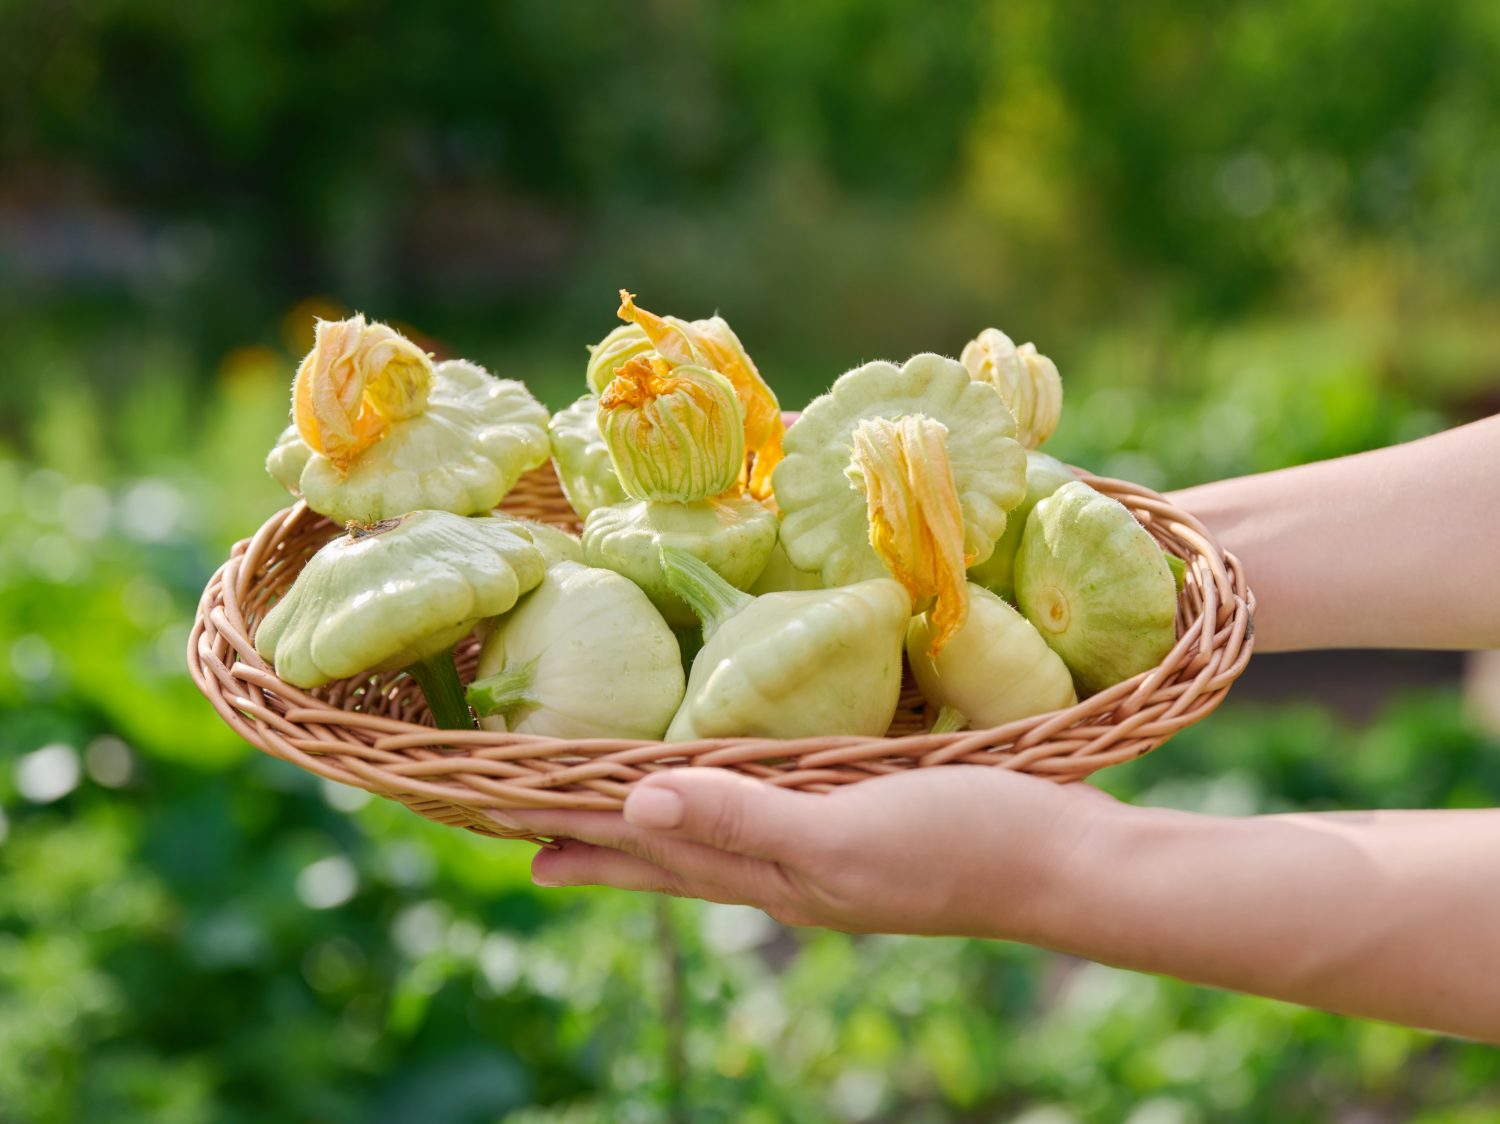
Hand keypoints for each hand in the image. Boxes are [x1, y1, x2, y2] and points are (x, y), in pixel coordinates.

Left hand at [492, 766, 1114, 937]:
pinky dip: (732, 791)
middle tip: (525, 828)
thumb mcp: (843, 833)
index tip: (503, 825)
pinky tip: (741, 774)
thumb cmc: (961, 843)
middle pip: (671, 850)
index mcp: (771, 874)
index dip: (578, 836)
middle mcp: (787, 865)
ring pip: (718, 828)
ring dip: (657, 818)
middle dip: (597, 838)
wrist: (1067, 860)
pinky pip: (773, 801)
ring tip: (610, 808)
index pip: (649, 854)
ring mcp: (829, 842)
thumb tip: (632, 804)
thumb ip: (743, 819)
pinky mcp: (867, 811)